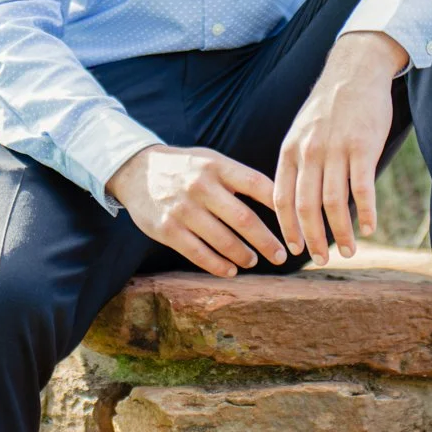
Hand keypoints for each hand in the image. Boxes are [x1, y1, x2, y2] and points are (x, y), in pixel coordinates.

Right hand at [107, 145, 287, 277]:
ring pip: (223, 240)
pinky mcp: (167, 229)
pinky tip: (231, 269)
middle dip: (267, 242)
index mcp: (218, 166)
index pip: (258, 185)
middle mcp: (201, 186)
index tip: (296, 226)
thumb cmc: (185, 168)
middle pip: (244, 219)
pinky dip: (218, 265)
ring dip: (244, 255)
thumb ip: (240, 178)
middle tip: (281, 256)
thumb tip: (281, 201)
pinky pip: (199, 253)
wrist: (135, 170)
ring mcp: (183, 209)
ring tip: (254, 261)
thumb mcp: (212, 161)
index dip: (281, 207)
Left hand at [274, 31, 407, 263]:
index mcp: (290, 151)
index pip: (282, 198)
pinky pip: (362, 188)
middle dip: (312, 239)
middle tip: (321, 260)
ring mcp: (336, 150)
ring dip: (341, 232)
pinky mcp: (363, 147)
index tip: (294, 249)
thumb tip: (296, 199)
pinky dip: (365, 212)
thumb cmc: (330, 107)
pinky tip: (369, 228)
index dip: (287, 228)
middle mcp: (309, 153)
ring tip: (349, 251)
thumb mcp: (301, 131)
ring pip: (334, 202)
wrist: (354, 71)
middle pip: (306, 206)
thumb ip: (297, 162)